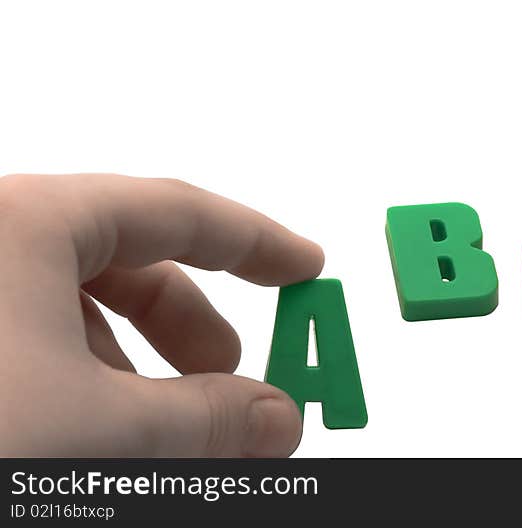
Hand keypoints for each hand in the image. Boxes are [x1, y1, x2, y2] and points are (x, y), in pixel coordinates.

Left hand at [0, 174, 322, 455]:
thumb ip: (210, 417)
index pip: (180, 212)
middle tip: (236, 376)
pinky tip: (103, 434)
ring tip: (168, 430)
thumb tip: (272, 416)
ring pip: (80, 308)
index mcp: (28, 224)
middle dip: (194, 328)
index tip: (302, 268)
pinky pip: (34, 337)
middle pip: (131, 263)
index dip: (257, 243)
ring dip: (142, 367)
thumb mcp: (107, 431)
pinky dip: (88, 380)